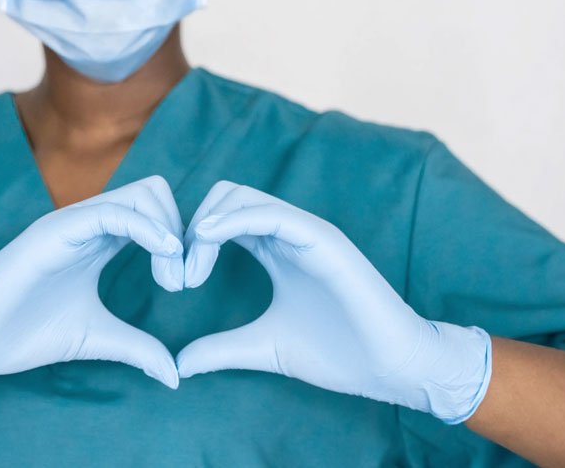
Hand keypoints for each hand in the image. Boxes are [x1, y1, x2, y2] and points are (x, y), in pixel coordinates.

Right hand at [0, 176, 184, 394]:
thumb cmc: (23, 334)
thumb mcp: (97, 339)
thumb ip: (137, 348)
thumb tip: (175, 375)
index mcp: (98, 241)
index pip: (154, 213)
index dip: (180, 241)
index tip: (186, 283)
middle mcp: (88, 223)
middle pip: (155, 193)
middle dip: (182, 230)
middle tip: (183, 280)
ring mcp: (71, 223)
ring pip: (141, 194)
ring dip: (170, 230)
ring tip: (172, 278)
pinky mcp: (55, 230)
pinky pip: (113, 212)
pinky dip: (148, 229)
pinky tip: (164, 257)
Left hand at [177, 181, 491, 423]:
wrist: (391, 367)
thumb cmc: (338, 353)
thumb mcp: (264, 347)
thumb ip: (222, 349)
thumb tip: (179, 364)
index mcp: (274, 249)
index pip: (220, 219)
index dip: (189, 240)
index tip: (173, 280)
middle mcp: (288, 233)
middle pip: (223, 198)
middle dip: (190, 229)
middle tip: (177, 276)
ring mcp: (306, 232)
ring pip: (241, 197)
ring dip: (205, 225)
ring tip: (190, 270)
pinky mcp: (323, 239)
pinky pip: (271, 214)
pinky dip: (233, 220)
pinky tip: (208, 240)